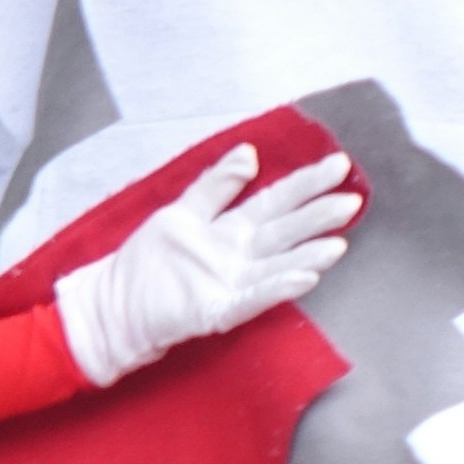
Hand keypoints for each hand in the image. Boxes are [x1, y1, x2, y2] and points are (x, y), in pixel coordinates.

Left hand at [54, 143, 361, 386]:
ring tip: (337, 244)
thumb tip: (250, 153)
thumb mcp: (181, 212)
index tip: (339, 165)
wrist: (112, 307)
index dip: (305, 184)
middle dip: (317, 217)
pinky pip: (250, 298)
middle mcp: (239, 256)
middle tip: (352, 202)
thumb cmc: (147, 263)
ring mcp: (230, 284)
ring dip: (307, 256)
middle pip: (283, 231)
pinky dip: (276, 288)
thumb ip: (215, 185)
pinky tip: (304, 279)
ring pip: (276, 266)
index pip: (275, 201)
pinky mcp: (215, 310)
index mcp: (231, 229)